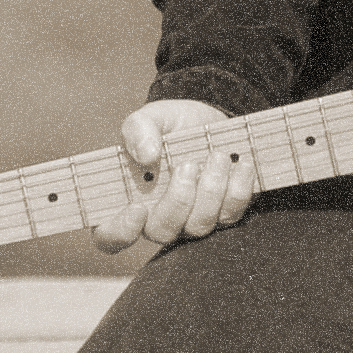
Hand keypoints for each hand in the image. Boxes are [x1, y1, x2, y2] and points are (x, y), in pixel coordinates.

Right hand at [99, 96, 253, 245]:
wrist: (213, 120)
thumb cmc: (174, 125)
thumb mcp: (153, 117)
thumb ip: (139, 129)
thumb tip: (145, 154)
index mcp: (128, 198)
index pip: (110, 235)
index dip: (120, 231)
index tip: (137, 208)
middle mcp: (158, 218)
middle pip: (162, 231)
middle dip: (179, 199)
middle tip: (189, 165)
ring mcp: (191, 221)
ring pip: (199, 225)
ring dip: (211, 190)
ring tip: (218, 156)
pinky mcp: (223, 216)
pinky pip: (231, 215)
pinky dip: (238, 189)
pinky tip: (241, 165)